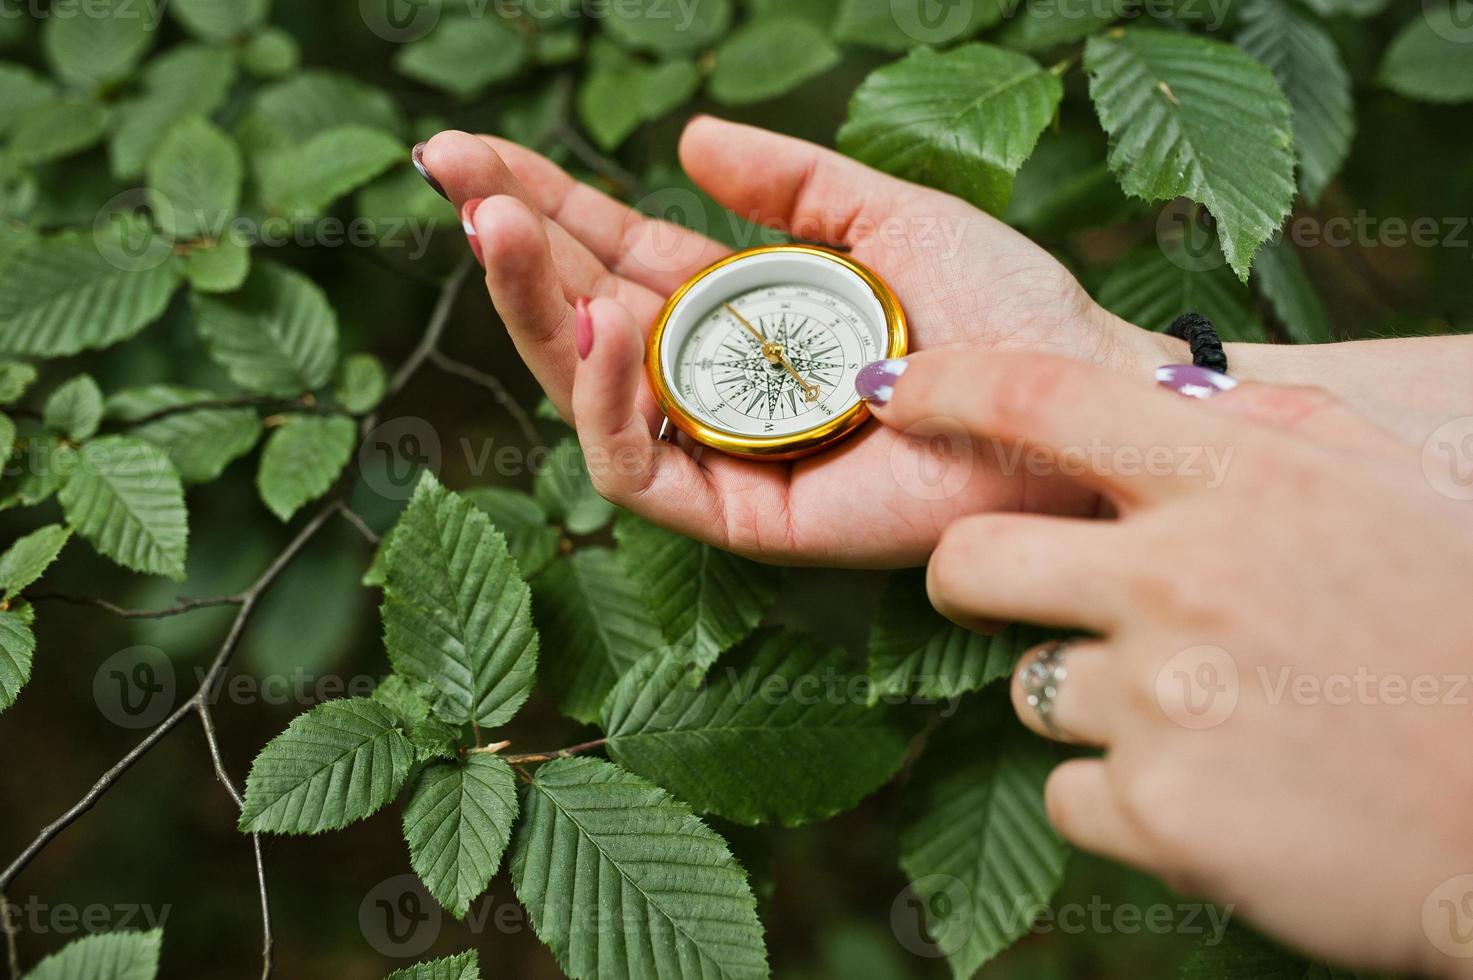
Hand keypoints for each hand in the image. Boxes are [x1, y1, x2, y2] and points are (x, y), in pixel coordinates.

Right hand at [418, 118, 1173, 564]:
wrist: (1073, 396)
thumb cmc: (1004, 309)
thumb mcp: (886, 215)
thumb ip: (790, 184)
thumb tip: (686, 138)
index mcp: (743, 311)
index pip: (614, 253)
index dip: (541, 201)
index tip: (465, 153)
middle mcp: (718, 382)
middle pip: (581, 313)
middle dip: (512, 242)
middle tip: (452, 172)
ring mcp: (724, 450)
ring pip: (588, 391)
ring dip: (535, 308)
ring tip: (501, 227)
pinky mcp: (743, 514)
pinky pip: (643, 467)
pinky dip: (612, 399)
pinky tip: (605, 322)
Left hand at [864, 351, 1472, 976]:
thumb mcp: (1394, 493)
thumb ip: (1274, 435)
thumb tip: (1172, 396)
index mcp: (1245, 479)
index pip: (1041, 398)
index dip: (944, 388)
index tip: (891, 393)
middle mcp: (1183, 578)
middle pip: (968, 563)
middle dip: (964, 583)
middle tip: (998, 597)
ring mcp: (1163, 701)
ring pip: (1031, 689)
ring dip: (1094, 702)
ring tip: (1214, 717)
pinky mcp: (1158, 815)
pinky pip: (1069, 792)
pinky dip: (1122, 797)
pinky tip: (1224, 794)